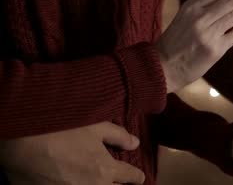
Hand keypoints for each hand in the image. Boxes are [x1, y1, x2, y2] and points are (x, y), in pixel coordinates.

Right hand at [0, 122, 144, 184]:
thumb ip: (118, 136)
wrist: (21, 143)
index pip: (132, 177)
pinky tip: (75, 181)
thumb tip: (135, 143)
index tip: (139, 177)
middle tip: (119, 181)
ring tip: (97, 180)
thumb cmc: (60, 129)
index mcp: (106, 169)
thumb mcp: (95, 126)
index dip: (137, 177)